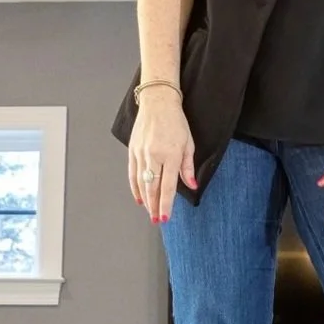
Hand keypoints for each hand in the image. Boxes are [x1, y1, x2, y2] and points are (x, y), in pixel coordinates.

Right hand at [127, 91, 197, 223]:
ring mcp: (141, 153)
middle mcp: (154, 156)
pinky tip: (139, 197)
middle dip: (154, 206)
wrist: (157, 102)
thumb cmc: (176, 121)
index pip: (168, 186)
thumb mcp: (188, 143)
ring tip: (150, 211)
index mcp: (170, 155)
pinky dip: (135, 187)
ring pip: (141, 183)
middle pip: (152, 188)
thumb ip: (188, 167)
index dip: (166, 204)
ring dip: (145, 200)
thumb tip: (191, 186)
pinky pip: (132, 173)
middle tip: (157, 220)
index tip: (165, 217)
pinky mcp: (133, 150)